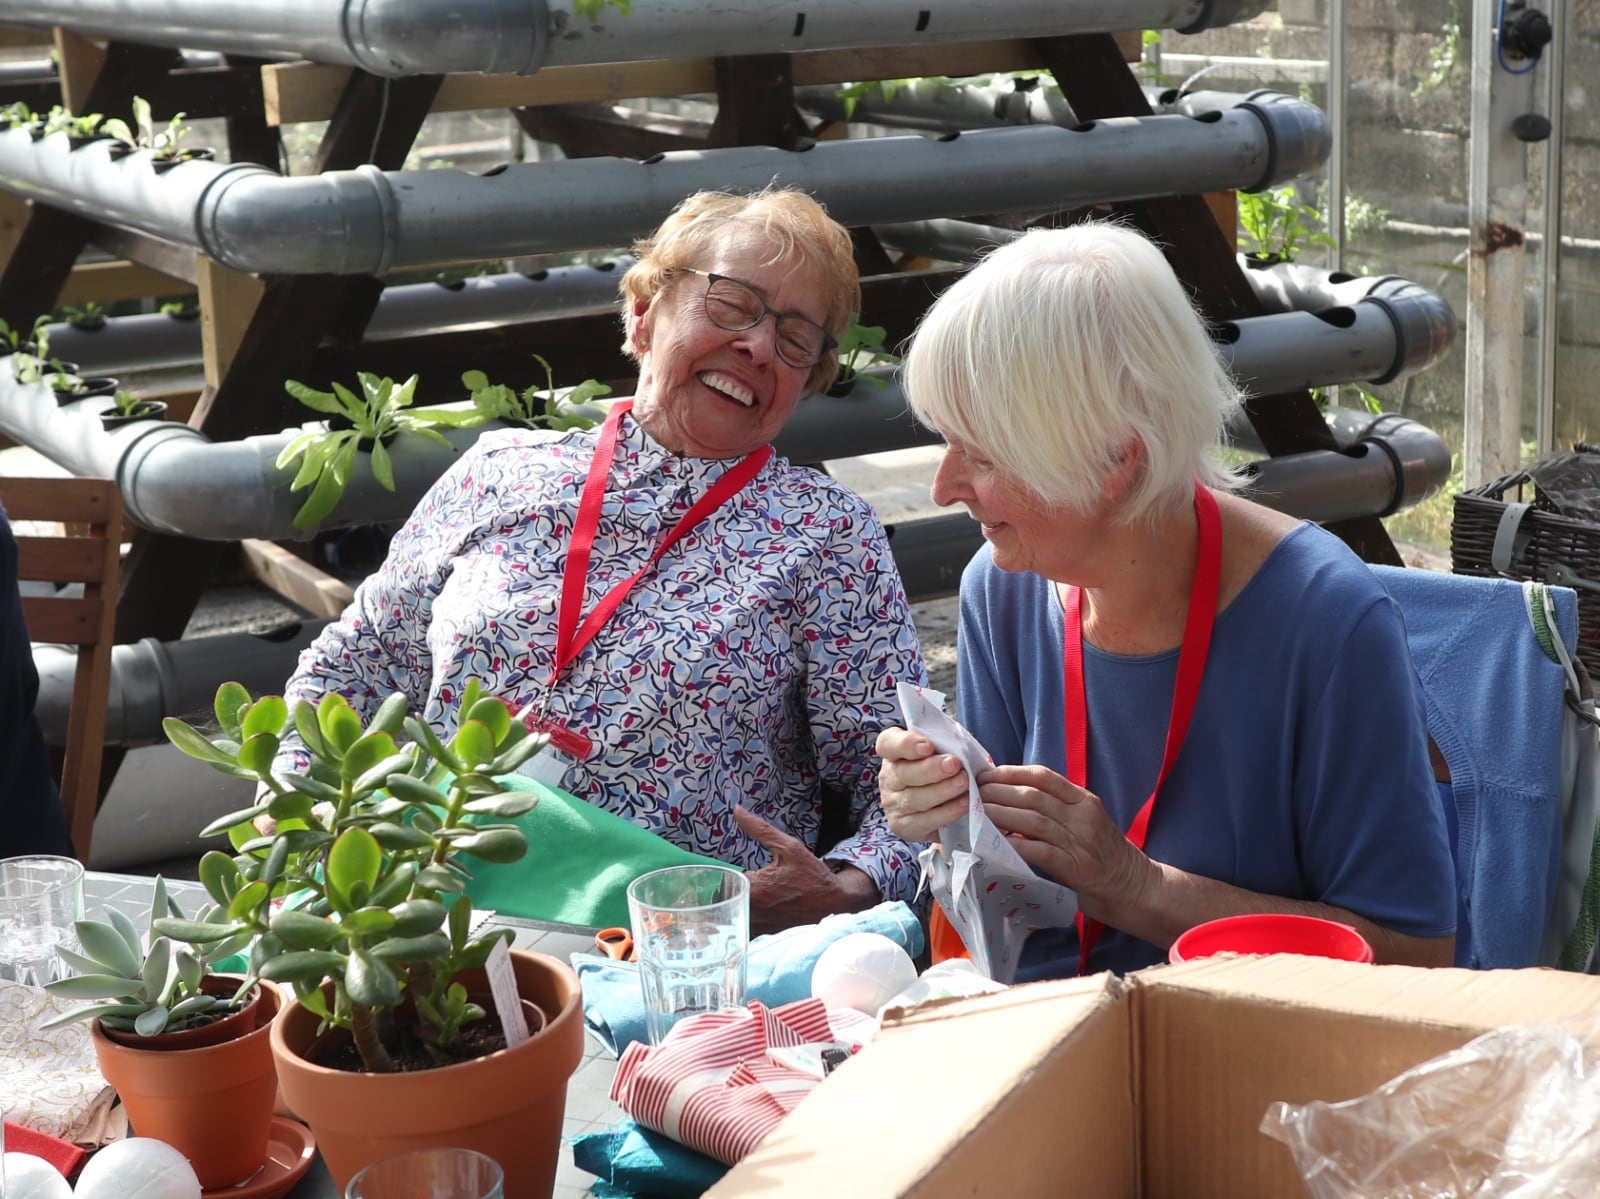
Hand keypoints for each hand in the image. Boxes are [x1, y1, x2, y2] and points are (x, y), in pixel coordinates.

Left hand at [734, 805, 877, 932]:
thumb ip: (760, 829)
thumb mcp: (789, 847)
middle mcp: (754, 910)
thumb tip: (738, 811)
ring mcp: (760, 925)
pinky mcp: (765, 933)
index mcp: (756, 888)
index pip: (722, 880)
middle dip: (724, 888)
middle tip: (733, 879)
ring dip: (731, 903)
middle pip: (722, 899)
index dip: (723, 872)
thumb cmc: (813, 875)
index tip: (728, 867)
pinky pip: (743, 927)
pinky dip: (742, 917)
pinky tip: (753, 906)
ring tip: (740, 892)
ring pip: (731, 914)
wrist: (834, 903)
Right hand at [875, 726, 968, 841]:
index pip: (888, 744)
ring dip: (941, 790)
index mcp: (893, 753)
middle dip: (930, 769)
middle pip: (903, 773)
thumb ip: (943, 743)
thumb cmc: (941, 768)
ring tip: (963, 782)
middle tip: (954, 764)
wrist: (939, 804)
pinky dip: (947, 812)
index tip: (928, 745)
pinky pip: (925, 821)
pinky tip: (964, 803)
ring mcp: (893, 804)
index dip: (905, 744)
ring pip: (914, 798)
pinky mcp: (903, 826)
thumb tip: (958, 743)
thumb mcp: (939, 750)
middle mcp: (889, 778)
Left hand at [977, 764, 1155, 923]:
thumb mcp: (1087, 823)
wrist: (1137, 888)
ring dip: (1000, 814)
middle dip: (997, 792)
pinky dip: (1015, 845)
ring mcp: (1080, 841)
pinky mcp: (1076, 868)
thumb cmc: (1106, 856)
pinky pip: (1039, 851)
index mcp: (1084, 800)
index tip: (986, 775)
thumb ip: (1058, 811)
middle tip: (973, 794)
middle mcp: (1082, 815)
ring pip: (1032, 819)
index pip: (1043, 776)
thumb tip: (1012, 801)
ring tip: (977, 813)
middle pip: (1032, 795)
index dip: (1010, 772)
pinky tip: (996, 843)